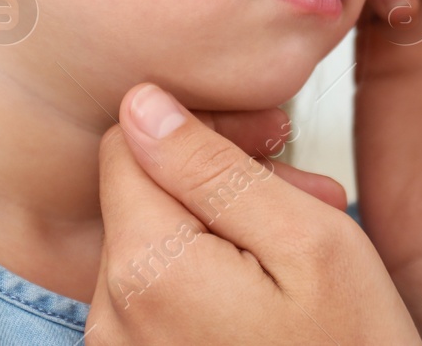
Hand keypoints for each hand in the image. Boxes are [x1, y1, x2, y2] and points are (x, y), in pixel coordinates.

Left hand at [87, 82, 421, 344]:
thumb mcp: (307, 241)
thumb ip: (214, 168)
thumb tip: (143, 104)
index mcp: (146, 269)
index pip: (130, 140)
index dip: (203, 125)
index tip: (271, 141)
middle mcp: (112, 317)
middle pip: (144, 192)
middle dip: (222, 180)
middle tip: (309, 194)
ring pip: (156, 241)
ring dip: (224, 228)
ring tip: (302, 252)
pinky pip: (160, 296)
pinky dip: (212, 276)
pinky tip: (274, 293)